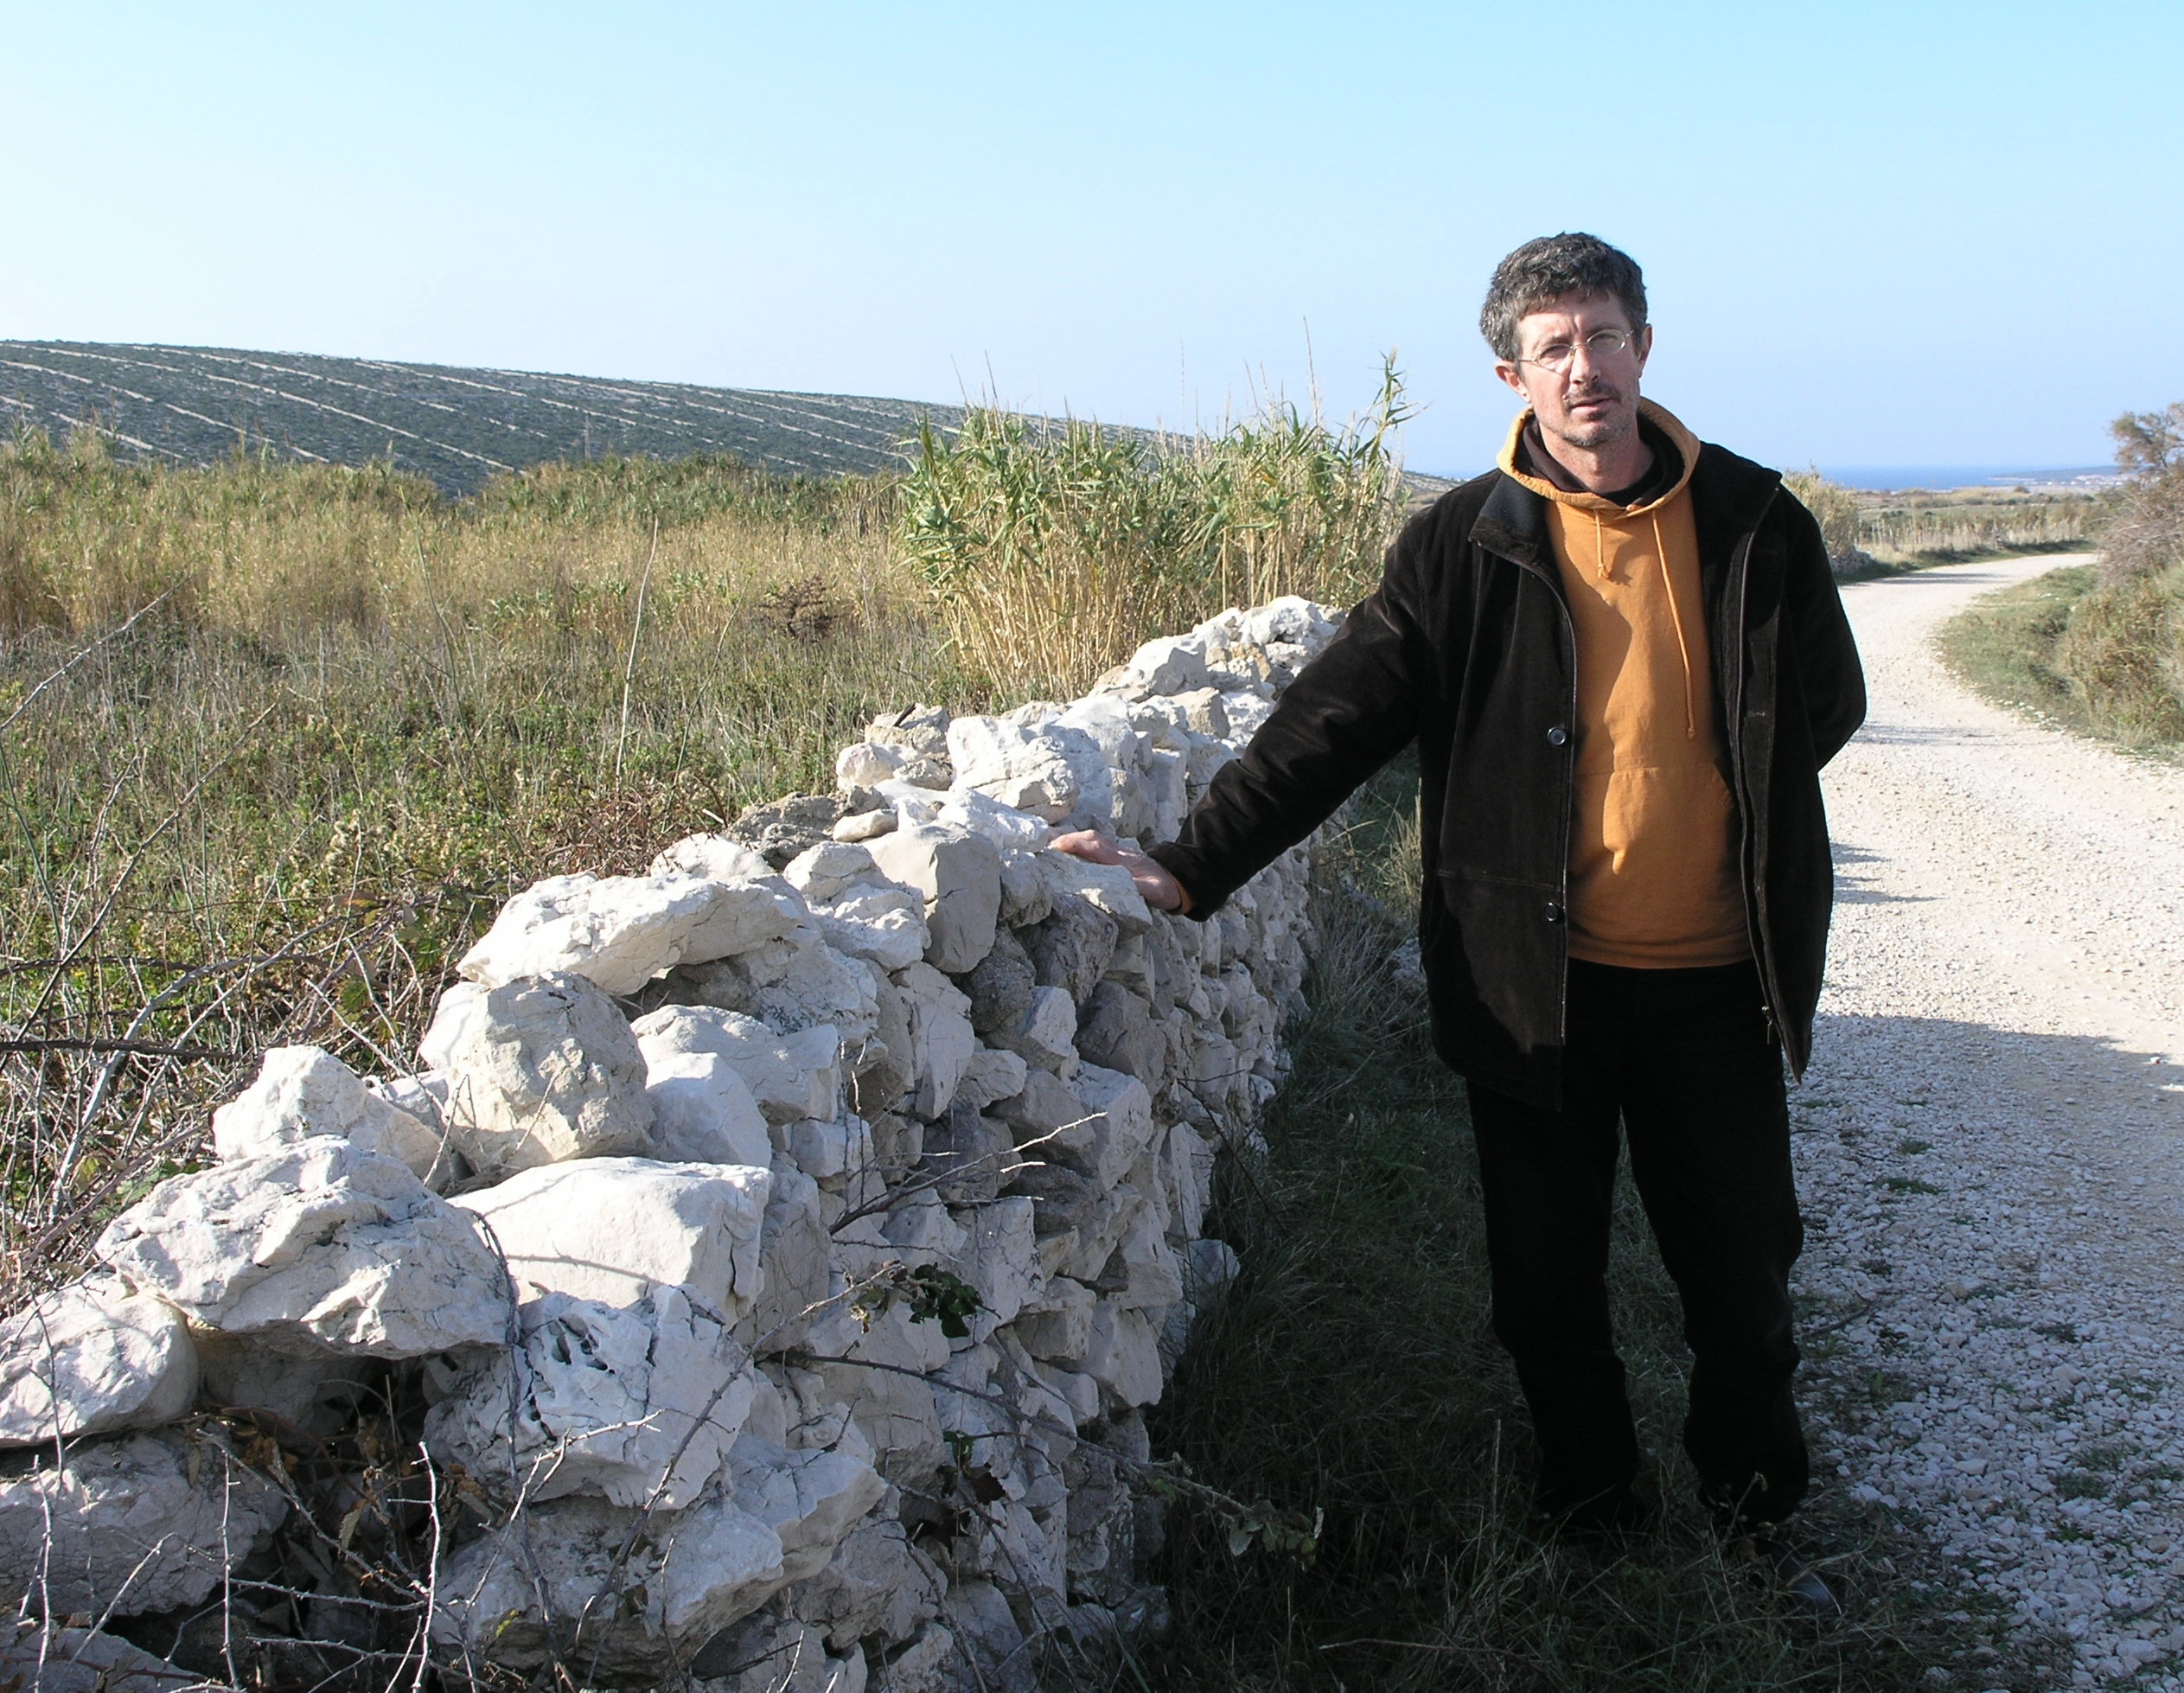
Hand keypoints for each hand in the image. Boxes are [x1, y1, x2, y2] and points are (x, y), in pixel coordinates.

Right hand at [1050, 829, 1187, 912]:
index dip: (1074, 844)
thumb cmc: (1163, 888)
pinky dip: (1077, 847)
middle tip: (1043, 845)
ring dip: (1069, 841)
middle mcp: (1117, 852)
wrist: (1177, 881)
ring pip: (1090, 841)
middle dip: (1066, 839)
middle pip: (1089, 838)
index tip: (1054, 846)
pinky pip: (1092, 848)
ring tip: (1047, 846)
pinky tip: (1065, 853)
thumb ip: (1138, 888)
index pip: (1094, 846)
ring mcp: (1116, 853)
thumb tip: (1122, 886)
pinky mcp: (1115, 858)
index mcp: (1122, 860)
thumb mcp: (1153, 891)